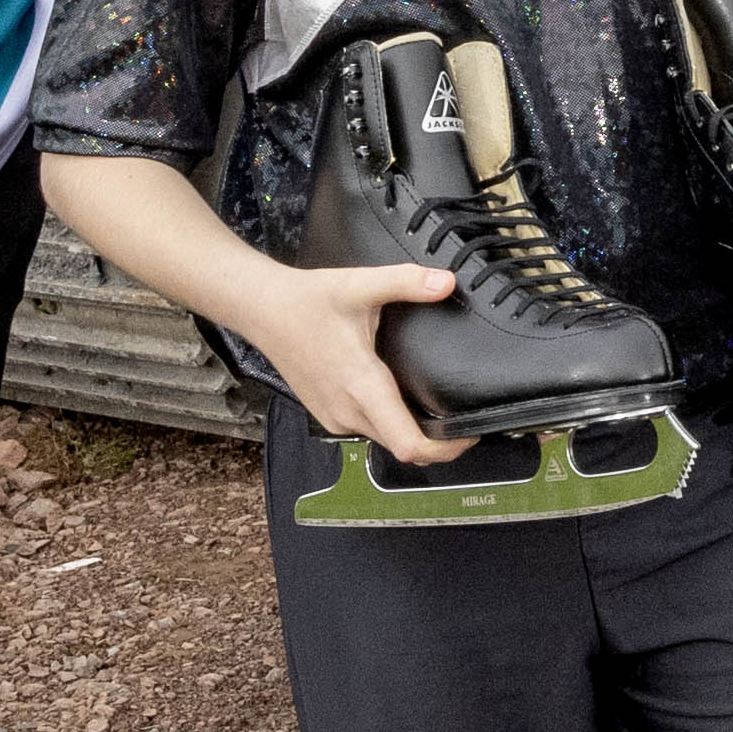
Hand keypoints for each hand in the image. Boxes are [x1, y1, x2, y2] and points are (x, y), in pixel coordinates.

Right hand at [233, 258, 464, 467]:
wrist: (263, 310)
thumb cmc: (307, 301)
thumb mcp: (360, 285)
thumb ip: (407, 282)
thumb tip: (447, 282)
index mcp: (361, 386)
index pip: (408, 444)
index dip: (445, 449)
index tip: (469, 434)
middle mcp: (347, 411)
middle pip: (403, 447)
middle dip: (438, 442)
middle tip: (465, 420)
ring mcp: (335, 418)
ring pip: (385, 441)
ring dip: (413, 434)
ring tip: (439, 410)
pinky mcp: (328, 415)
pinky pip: (368, 430)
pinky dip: (390, 424)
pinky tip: (401, 400)